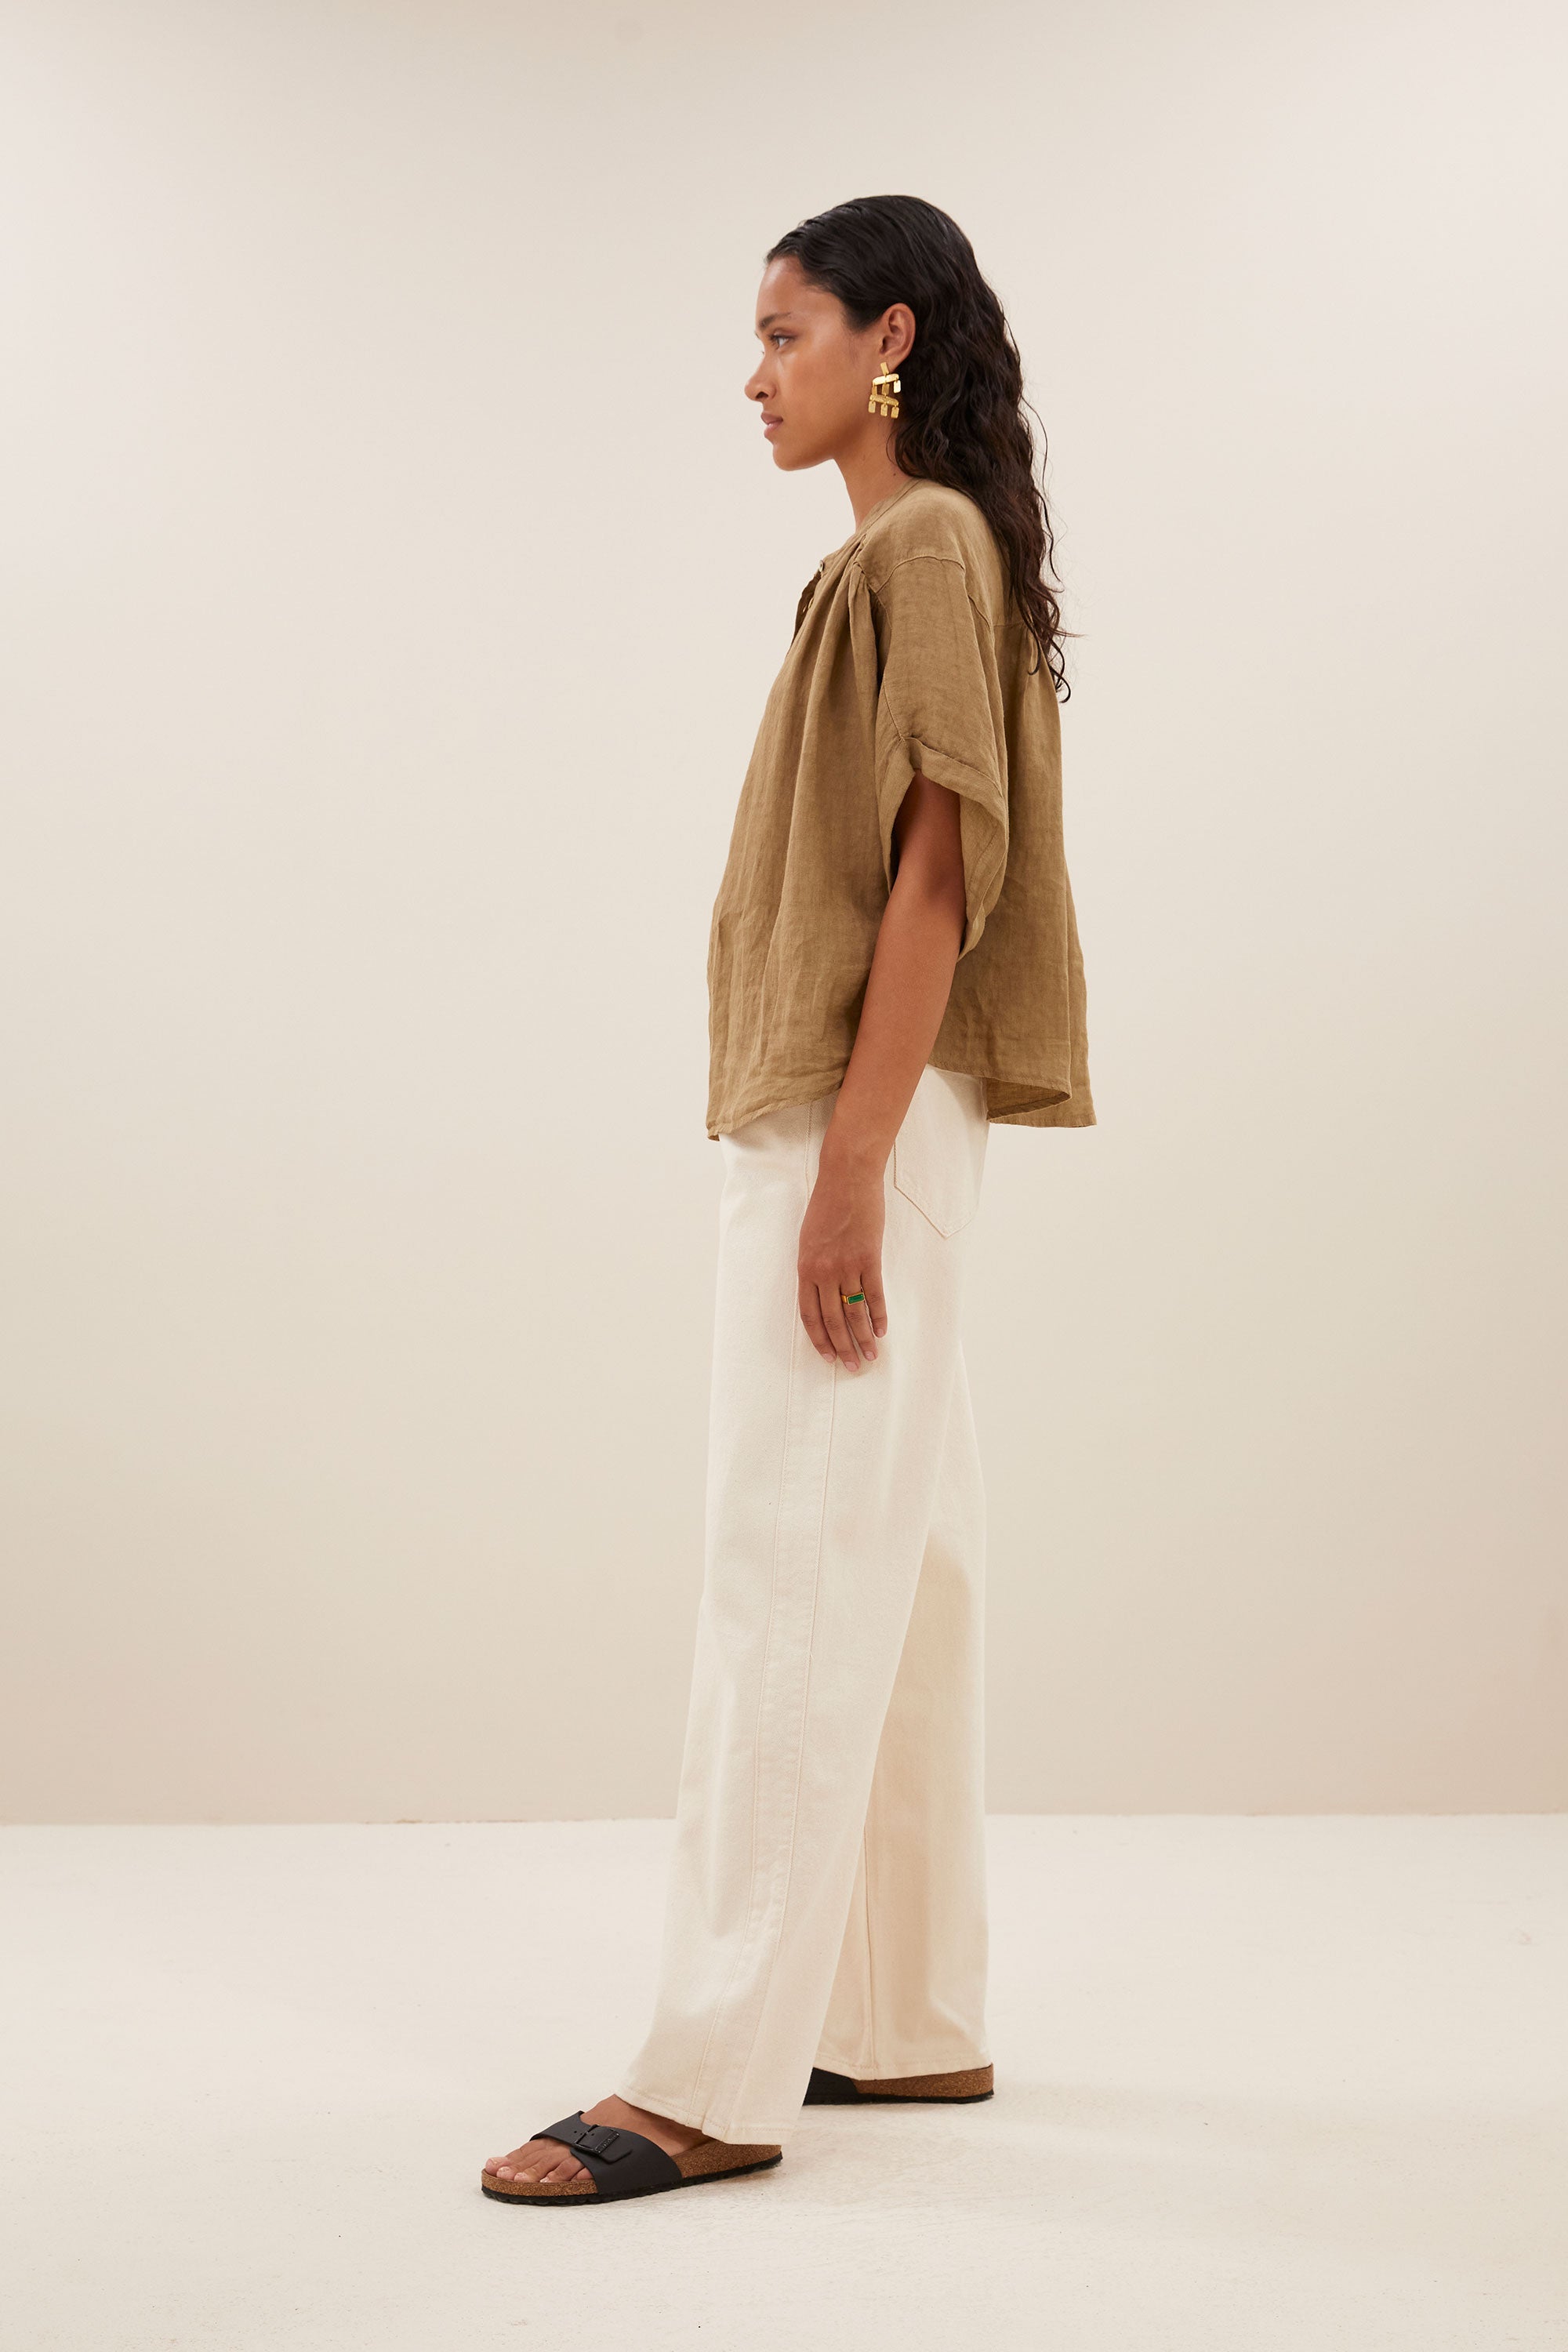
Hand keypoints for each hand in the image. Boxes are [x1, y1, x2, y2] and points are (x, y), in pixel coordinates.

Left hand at [797, 1148, 888, 1370]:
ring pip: (855, 1312)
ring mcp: (848, 1265)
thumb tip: (824, 1294)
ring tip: (871, 1356)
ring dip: (863, 1337)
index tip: (828, 1356)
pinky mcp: (869, 1258)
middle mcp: (824, 1271)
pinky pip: (875, 1294)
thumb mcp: (809, 1237)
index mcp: (805, 1267)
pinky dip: (879, 1314)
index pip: (809, 1314)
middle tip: (852, 1366)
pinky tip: (882, 1330)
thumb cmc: (826, 1205)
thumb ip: (814, 1267)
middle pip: (832, 1319)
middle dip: (843, 1346)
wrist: (846, 1178)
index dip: (819, 1338)